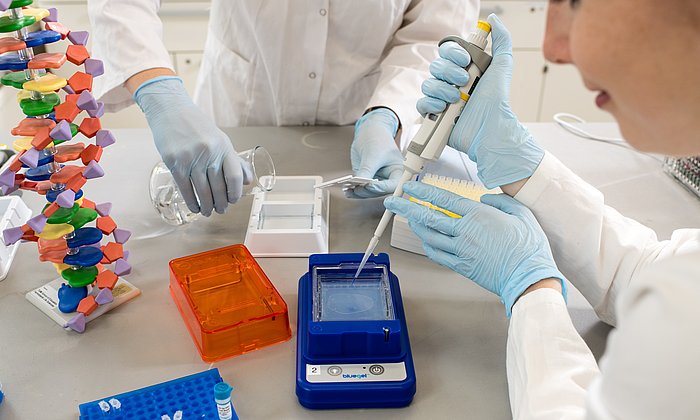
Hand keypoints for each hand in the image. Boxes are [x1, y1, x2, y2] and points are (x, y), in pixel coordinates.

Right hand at [134, 77, 250, 215]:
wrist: (170, 110)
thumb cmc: (196, 126)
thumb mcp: (220, 139)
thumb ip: (233, 160)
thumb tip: (247, 180)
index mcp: (223, 146)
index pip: (234, 176)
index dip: (235, 192)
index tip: (233, 200)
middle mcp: (209, 152)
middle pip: (218, 187)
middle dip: (220, 203)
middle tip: (220, 210)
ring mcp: (191, 158)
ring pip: (202, 190)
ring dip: (206, 206)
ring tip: (207, 212)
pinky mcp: (175, 162)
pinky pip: (185, 188)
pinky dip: (191, 201)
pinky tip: (194, 207)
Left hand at [347, 108, 403, 198]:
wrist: (370, 132)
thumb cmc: (378, 140)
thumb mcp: (373, 154)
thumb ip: (367, 169)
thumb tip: (360, 183)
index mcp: (397, 172)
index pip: (392, 185)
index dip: (382, 188)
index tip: (370, 186)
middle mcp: (388, 178)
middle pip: (379, 191)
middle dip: (367, 191)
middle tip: (357, 188)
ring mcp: (376, 180)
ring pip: (368, 192)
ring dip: (358, 192)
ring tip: (348, 189)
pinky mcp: (366, 179)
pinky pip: (360, 188)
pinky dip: (353, 190)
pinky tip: (346, 190)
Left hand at [384, 181, 565, 315]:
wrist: (529, 278)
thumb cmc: (528, 248)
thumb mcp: (522, 214)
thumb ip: (501, 201)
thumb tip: (486, 198)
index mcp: (478, 216)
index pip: (444, 200)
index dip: (424, 192)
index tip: (411, 187)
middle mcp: (465, 232)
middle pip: (428, 217)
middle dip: (407, 207)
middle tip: (393, 201)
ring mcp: (461, 251)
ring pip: (429, 236)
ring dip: (415, 225)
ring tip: (408, 218)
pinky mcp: (461, 267)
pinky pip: (437, 254)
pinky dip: (427, 245)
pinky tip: (424, 240)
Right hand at [416, 14, 543, 189]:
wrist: (490, 129)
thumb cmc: (497, 101)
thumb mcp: (502, 67)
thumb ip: (502, 41)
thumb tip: (493, 19)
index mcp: (463, 69)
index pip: (447, 51)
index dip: (453, 53)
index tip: (465, 60)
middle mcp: (450, 82)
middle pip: (435, 66)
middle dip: (449, 72)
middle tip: (464, 82)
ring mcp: (440, 99)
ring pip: (427, 84)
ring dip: (442, 89)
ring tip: (456, 99)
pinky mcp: (433, 115)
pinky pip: (421, 103)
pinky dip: (431, 104)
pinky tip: (444, 109)